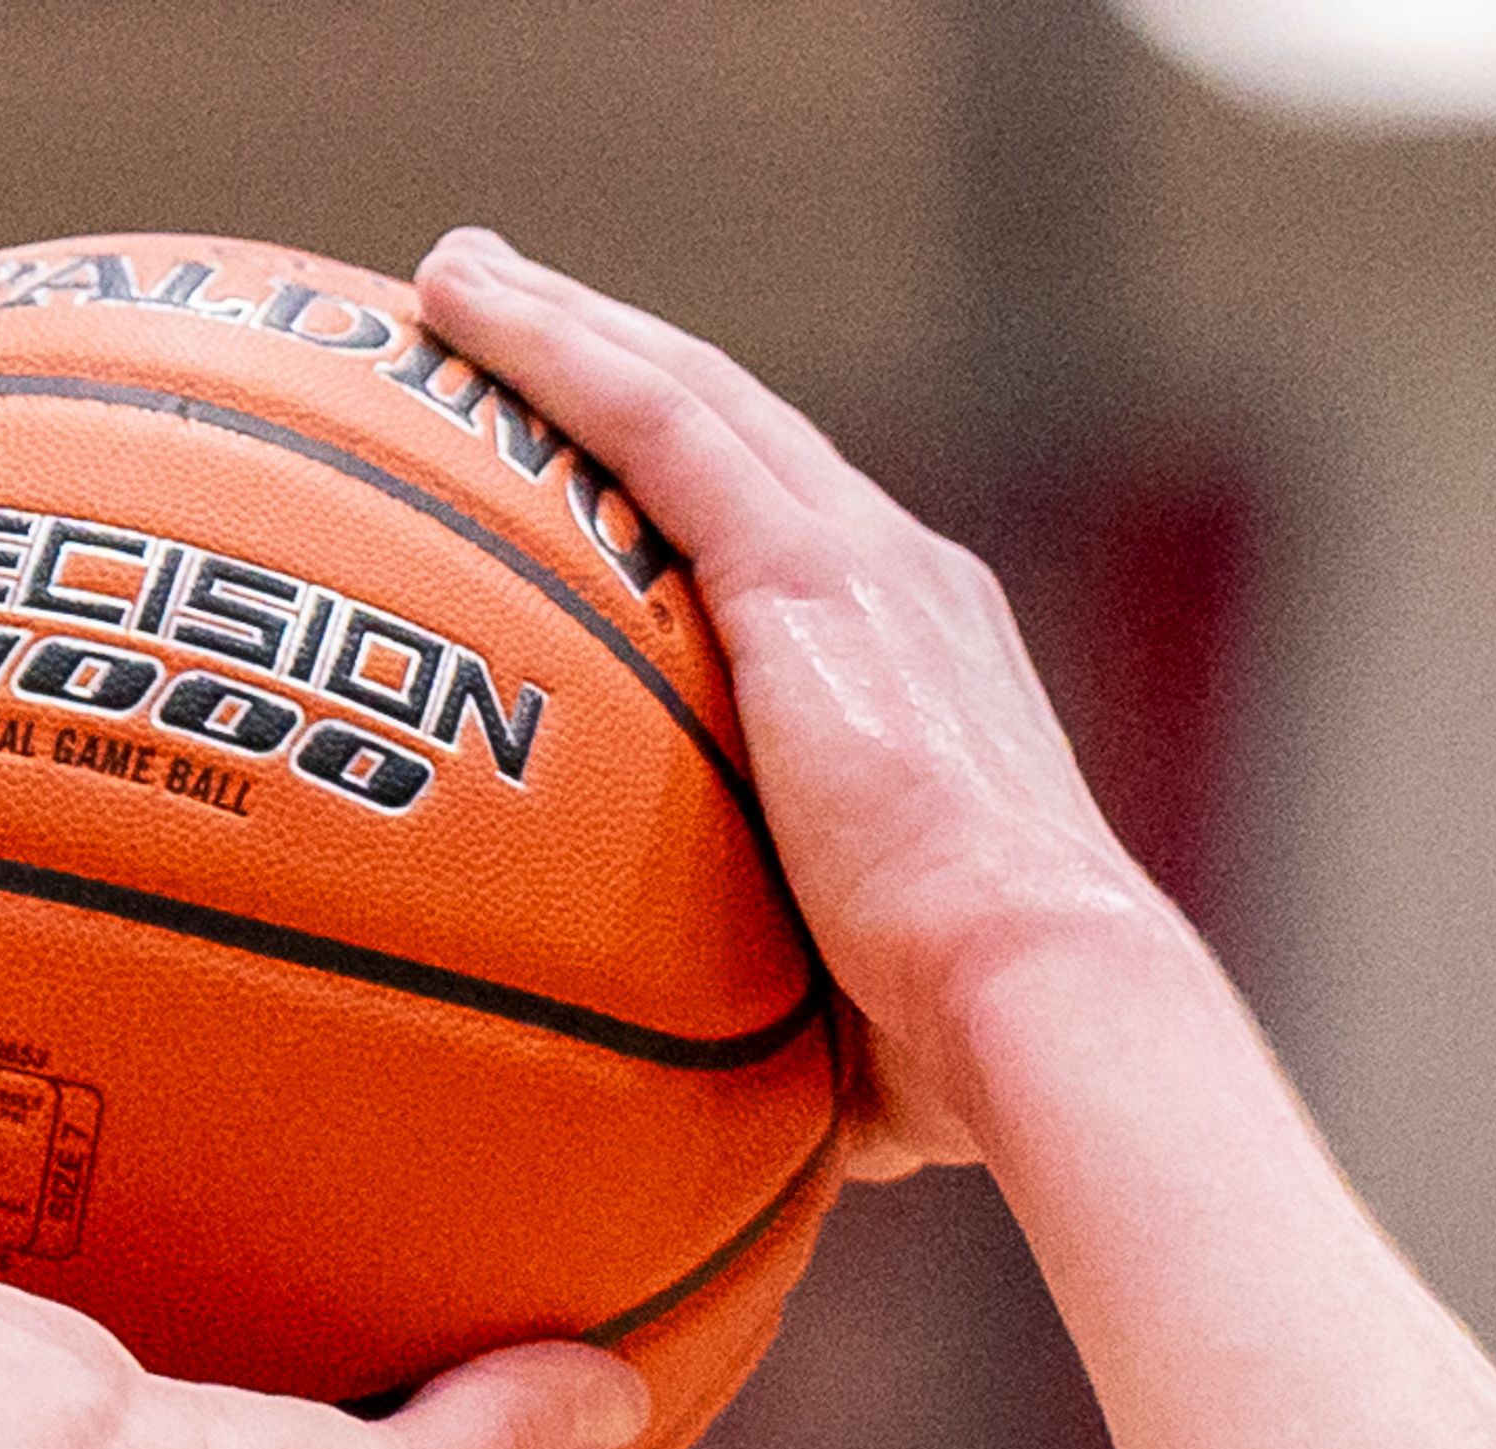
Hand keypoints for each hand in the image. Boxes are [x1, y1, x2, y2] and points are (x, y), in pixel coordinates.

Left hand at [416, 231, 1178, 1176]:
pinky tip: (459, 302)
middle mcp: (899, 582)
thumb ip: (784, 1025)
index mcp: (919, 672)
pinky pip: (657, 422)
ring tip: (455, 280)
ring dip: (568, 325)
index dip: (697, 493)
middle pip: (734, 433)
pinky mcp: (811, 574)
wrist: (1040, 996)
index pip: (788, 546)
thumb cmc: (965, 1056)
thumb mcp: (860, 1021)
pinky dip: (559, 349)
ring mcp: (859, 563)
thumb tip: (709, 1120)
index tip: (607, 476)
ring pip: (687, 393)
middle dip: (623, 364)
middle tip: (505, 315)